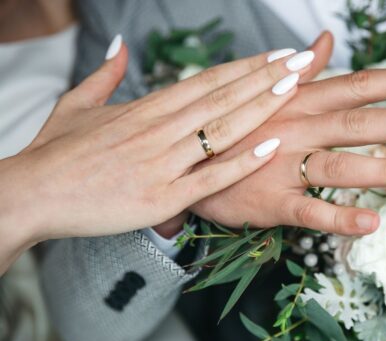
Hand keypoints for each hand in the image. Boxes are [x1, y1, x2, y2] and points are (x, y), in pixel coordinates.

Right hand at [0, 36, 314, 264]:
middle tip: (302, 60)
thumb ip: (105, 73)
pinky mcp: (160, 198)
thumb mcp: (77, 104)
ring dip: (260, 108)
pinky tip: (270, 147)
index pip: (207, 80)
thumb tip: (120, 45)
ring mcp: (162, 163)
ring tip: (293, 88)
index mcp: (145, 108)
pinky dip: (241, 163)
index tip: (276, 54)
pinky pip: (208, 178)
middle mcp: (159, 130)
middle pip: (222, 97)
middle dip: (266, 78)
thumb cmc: (55, 152)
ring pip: (221, 131)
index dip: (246, 67)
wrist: (30, 193)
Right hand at [190, 32, 385, 235]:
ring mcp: (282, 165)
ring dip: (383, 168)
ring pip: (339, 166)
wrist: (185, 162)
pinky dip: (338, 218)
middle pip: (357, 123)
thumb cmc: (233, 126)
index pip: (355, 85)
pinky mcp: (269, 201)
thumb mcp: (263, 90)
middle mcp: (296, 129)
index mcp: (298, 101)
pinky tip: (369, 222)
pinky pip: (308, 212)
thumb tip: (324, 41)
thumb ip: (300, 70)